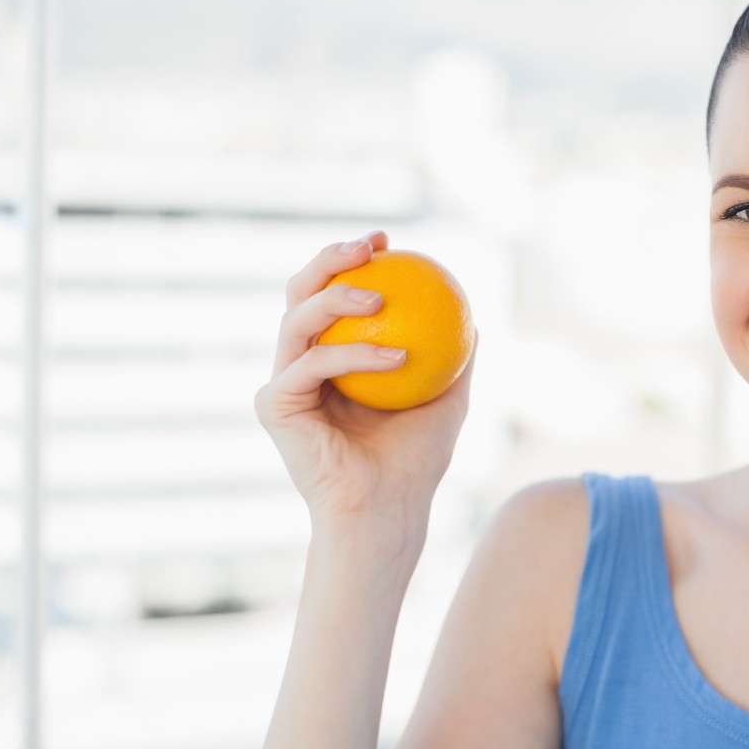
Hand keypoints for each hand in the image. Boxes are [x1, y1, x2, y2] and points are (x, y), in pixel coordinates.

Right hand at [253, 230, 477, 567]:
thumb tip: (473, 315)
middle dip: (327, 258)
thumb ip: (455, 358)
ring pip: (296, 319)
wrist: (389, 508)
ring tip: (380, 296)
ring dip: (336, 299)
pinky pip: (311, 366)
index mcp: (332, 356)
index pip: (333, 293)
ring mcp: (282, 382)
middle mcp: (300, 364)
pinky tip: (397, 356)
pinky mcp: (274, 406)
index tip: (388, 240)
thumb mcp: (448, 399)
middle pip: (300, 292)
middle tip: (370, 248)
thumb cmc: (417, 460)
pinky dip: (353, 358)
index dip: (351, 257)